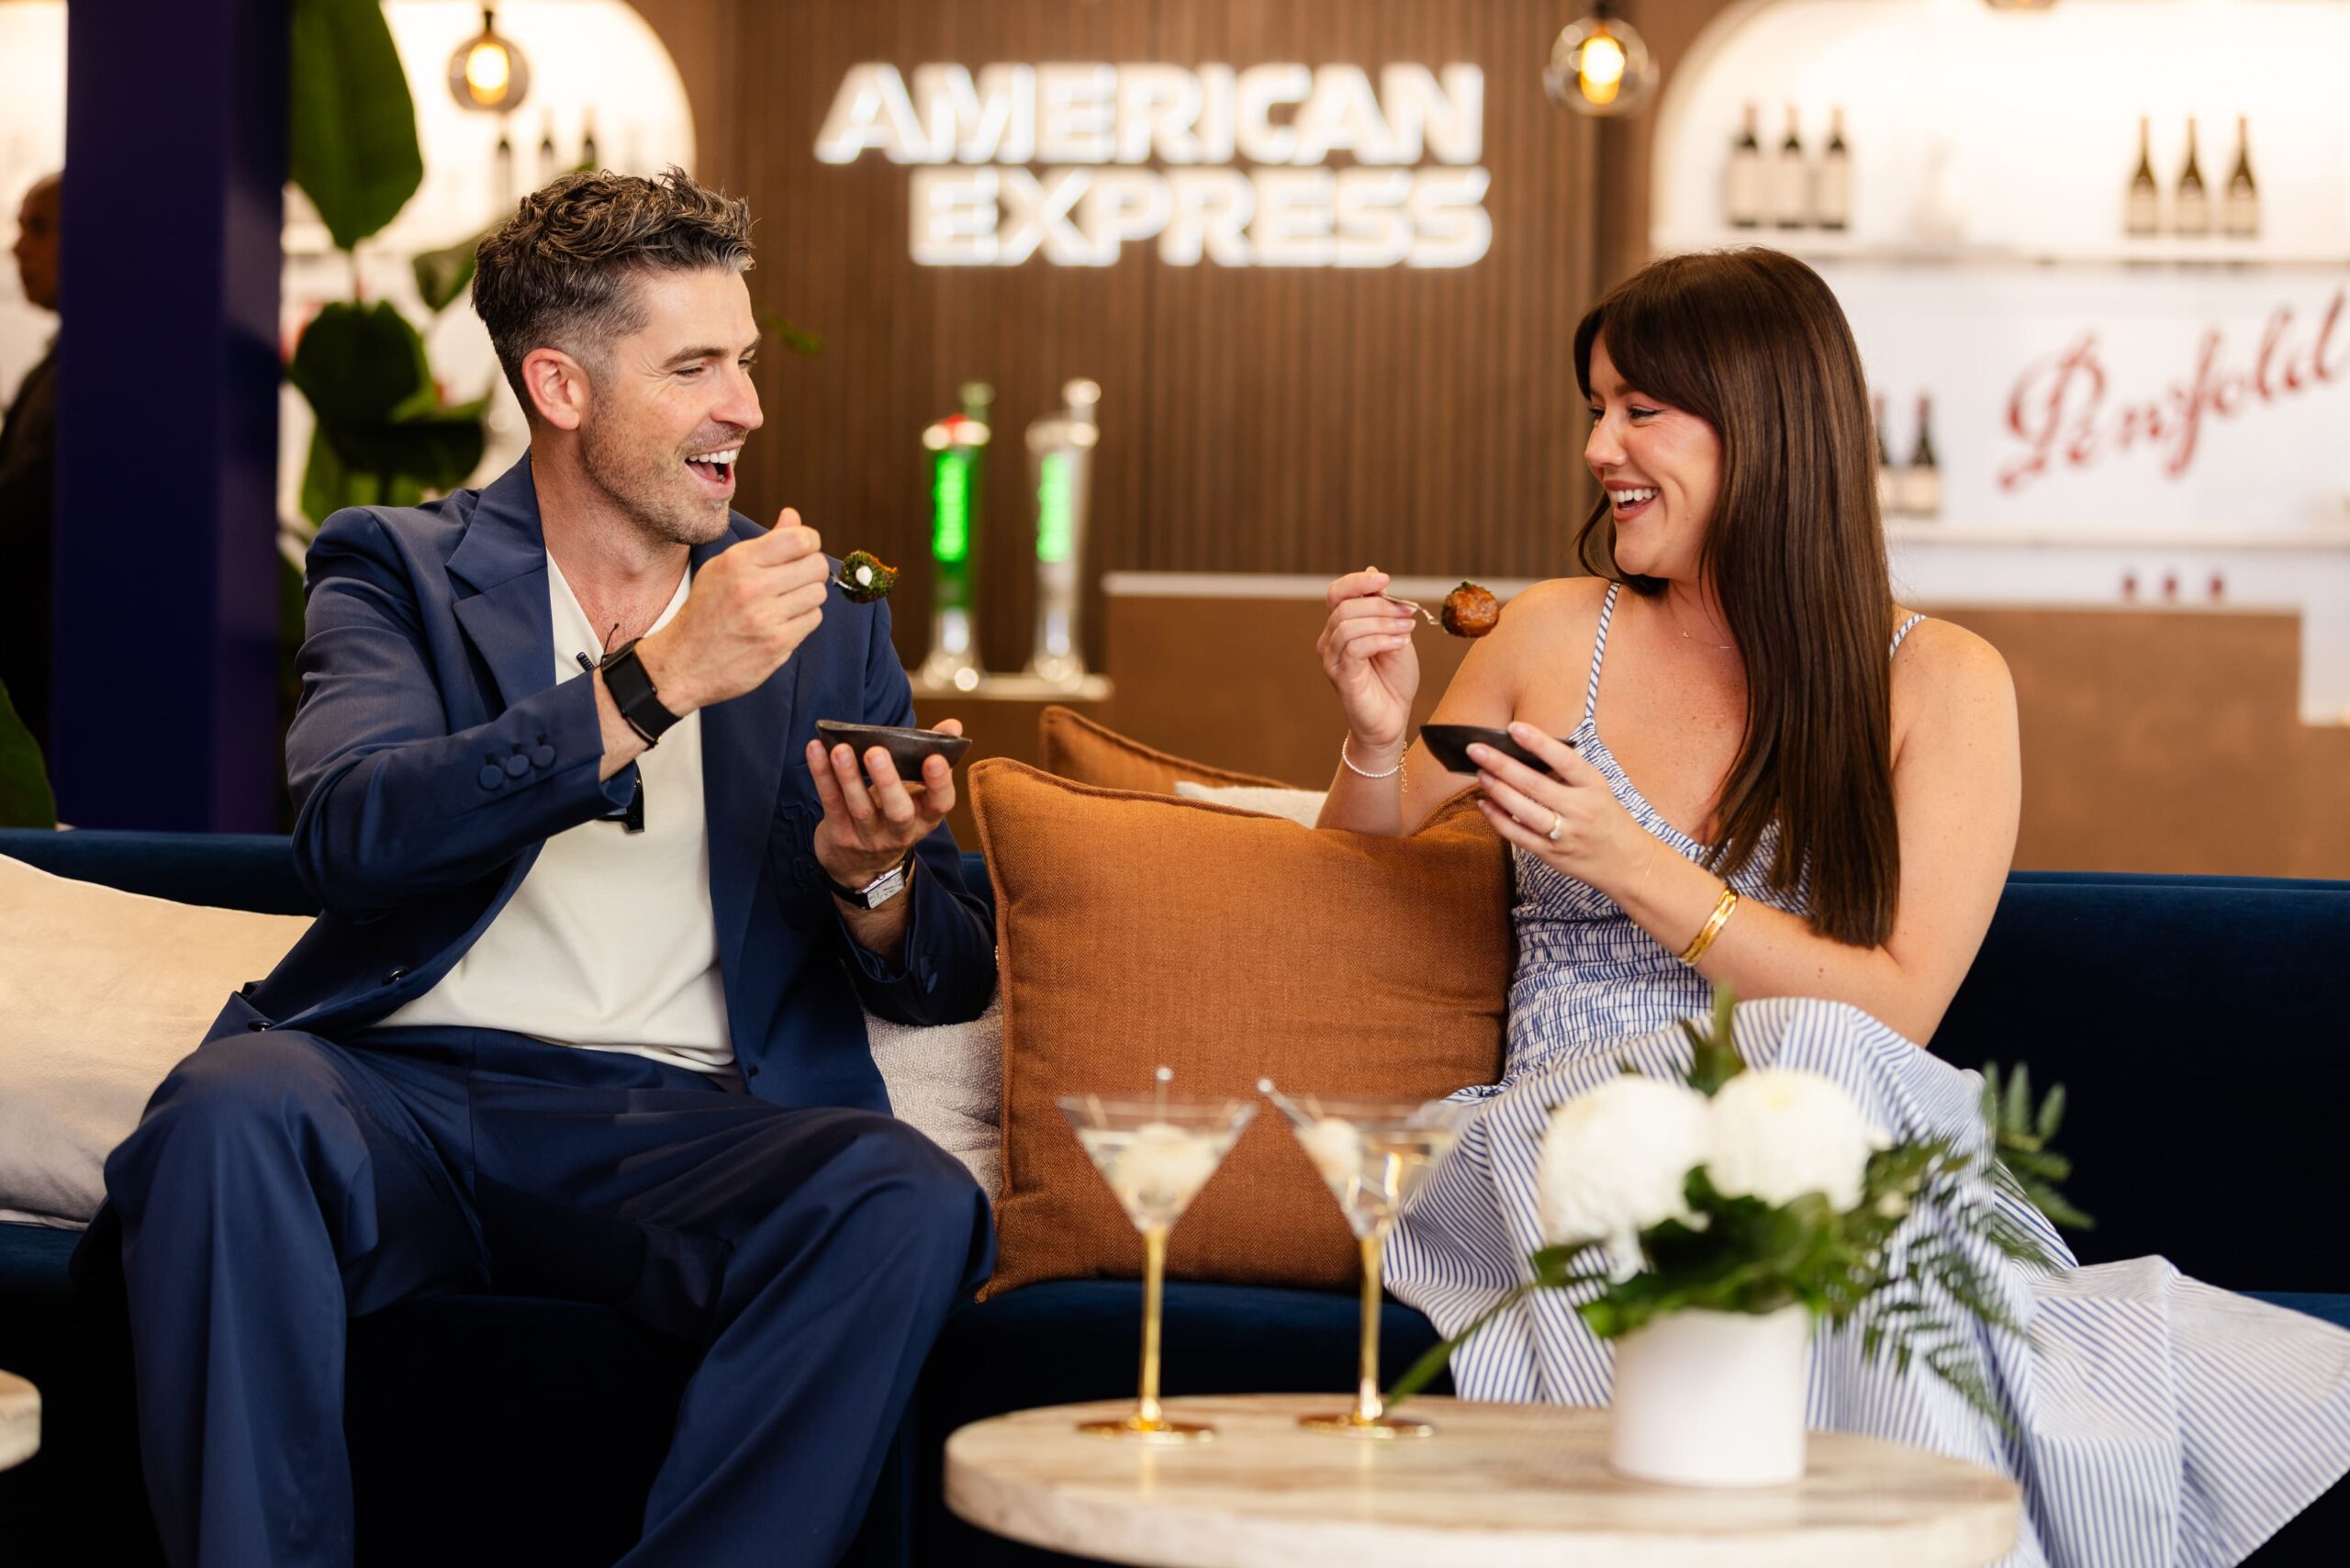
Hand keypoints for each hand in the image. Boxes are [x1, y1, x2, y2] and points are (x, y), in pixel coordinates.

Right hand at [636, 508, 830, 713]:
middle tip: (797, 578)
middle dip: (812, 569)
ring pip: (818, 593)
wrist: (684, 661)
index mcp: (738, 562)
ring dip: (807, 597)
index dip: (810, 542)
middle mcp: (752, 587)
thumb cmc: (706, 610)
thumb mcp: (724, 567)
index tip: (803, 549)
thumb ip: (764, 543)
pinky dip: (802, 620)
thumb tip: (793, 517)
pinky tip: (782, 622)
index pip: (799, 539)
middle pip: (816, 566)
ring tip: (785, 602)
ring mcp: (765, 618)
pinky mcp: (776, 644)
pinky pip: (812, 620)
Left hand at [806, 719, 963, 888]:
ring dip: (849, 776)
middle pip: (898, 811)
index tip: (935, 758)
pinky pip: (831, 801)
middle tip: (876, 752)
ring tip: (841, 750)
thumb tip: (953, 725)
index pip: (940, 803)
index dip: (940, 782)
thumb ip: (933, 754)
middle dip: (887, 781)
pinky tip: (816, 749)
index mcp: (926, 817)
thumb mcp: (917, 792)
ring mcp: (868, 836)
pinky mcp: (840, 833)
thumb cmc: (893, 812)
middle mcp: (900, 831)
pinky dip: (822, 774)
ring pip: (860, 807)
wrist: (861, 865)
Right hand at [1316, 567, 1419, 758]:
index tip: (1387, 580)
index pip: (1337, 593)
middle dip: (1381, 605)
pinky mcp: (1340, 676)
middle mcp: (1330, 640)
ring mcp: (1332, 659)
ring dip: (1383, 622)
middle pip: (1344, 606)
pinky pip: (1354, 648)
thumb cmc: (1393, 679)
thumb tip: (1374, 572)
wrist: (1393, 717)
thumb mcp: (1395, 634)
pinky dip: (1380, 639)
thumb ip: (1384, 608)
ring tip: (1408, 630)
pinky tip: (1400, 643)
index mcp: (1342, 626)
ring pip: (1347, 625)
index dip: (1359, 582)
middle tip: (1408, 613)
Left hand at [1468, 723, 1647, 888]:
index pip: (1565, 760)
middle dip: (1501, 765)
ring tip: (1480, 773)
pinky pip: (1518, 836)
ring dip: (1497, 791)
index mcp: (1594, 787)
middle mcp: (1580, 810)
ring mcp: (1565, 834)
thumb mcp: (1597, 789)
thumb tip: (1525, 754)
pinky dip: (1498, 820)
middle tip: (1476, 750)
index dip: (1538, 743)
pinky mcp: (1551, 855)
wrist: (1627, 863)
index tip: (1514, 727)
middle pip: (1535, 785)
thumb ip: (1567, 773)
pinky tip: (1485, 804)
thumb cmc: (1607, 818)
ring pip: (1524, 811)